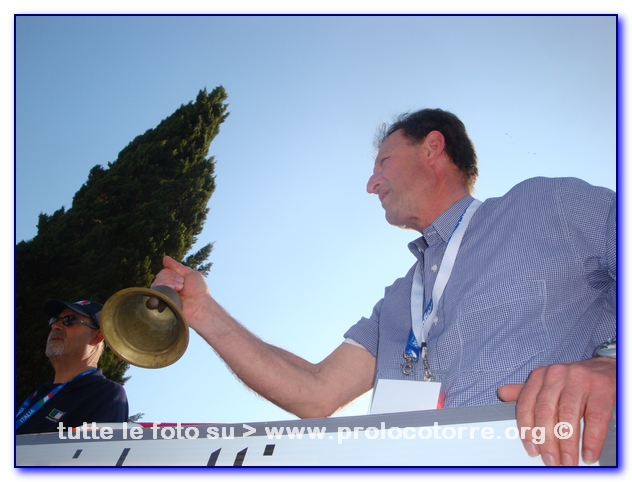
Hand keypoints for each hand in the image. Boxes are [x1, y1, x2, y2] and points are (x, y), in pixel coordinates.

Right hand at [151, 256, 211, 329]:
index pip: (164, 271)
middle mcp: (166, 289)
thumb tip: (165, 258)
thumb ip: (177, 266)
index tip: (183, 280)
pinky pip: (155, 289)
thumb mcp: (190, 274)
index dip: (174, 274)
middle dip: (173, 278)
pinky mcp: (159, 302)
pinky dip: (166, 288)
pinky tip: (173, 293)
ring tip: (179, 291)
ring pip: (157, 281)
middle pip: (160, 275)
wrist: (199, 306)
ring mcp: (162, 296)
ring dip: (171, 283)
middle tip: (182, 287)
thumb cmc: (199, 291)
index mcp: (173, 282)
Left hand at [498, 357, 615, 465]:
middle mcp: (557, 375)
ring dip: (567, 444)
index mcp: (540, 375)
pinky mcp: (601, 389)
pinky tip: (588, 453)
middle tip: (550, 461)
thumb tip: (501, 393)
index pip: (526, 404)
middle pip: (545, 411)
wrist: (605, 368)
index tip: (531, 450)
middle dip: (546, 440)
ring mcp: (579, 380)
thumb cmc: (573, 381)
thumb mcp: (548, 382)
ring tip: (567, 461)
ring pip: (568, 416)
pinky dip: (591, 439)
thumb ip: (525, 390)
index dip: (527, 429)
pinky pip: (595, 418)